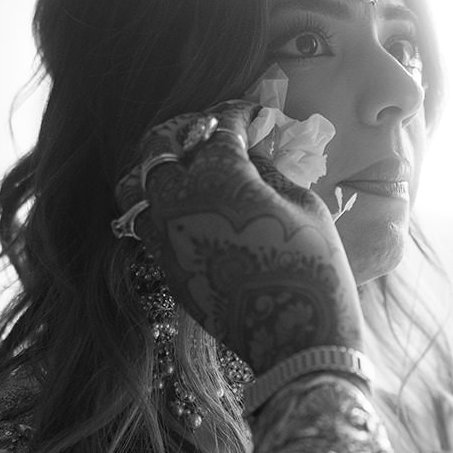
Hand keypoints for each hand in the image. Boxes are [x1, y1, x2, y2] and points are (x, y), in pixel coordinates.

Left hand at [114, 100, 362, 373]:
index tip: (254, 114)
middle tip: (214, 134)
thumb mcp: (306, 205)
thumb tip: (254, 157)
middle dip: (187, 132)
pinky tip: (190, 210)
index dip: (239, 114)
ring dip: (161, 170)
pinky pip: (145, 225)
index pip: (220, 127)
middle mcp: (180, 200)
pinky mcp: (166, 268)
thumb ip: (271, 172)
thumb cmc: (315, 266)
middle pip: (159, 147)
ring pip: (137, 187)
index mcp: (220, 176)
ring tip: (189, 171)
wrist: (298, 337)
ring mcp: (165, 236)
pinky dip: (160, 208)